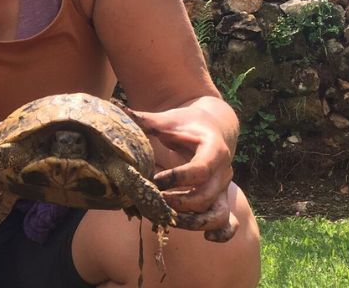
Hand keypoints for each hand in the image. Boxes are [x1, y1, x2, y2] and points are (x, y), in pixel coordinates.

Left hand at [126, 105, 237, 241]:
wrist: (213, 127)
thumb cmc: (187, 123)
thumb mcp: (169, 120)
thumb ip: (146, 120)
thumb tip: (120, 111)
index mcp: (214, 149)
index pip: (199, 170)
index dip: (176, 178)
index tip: (155, 179)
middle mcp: (223, 171)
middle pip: (206, 196)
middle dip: (178, 203)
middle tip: (154, 200)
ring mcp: (225, 187)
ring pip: (218, 214)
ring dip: (193, 222)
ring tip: (168, 219)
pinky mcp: (223, 198)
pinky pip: (229, 222)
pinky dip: (221, 234)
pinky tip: (206, 238)